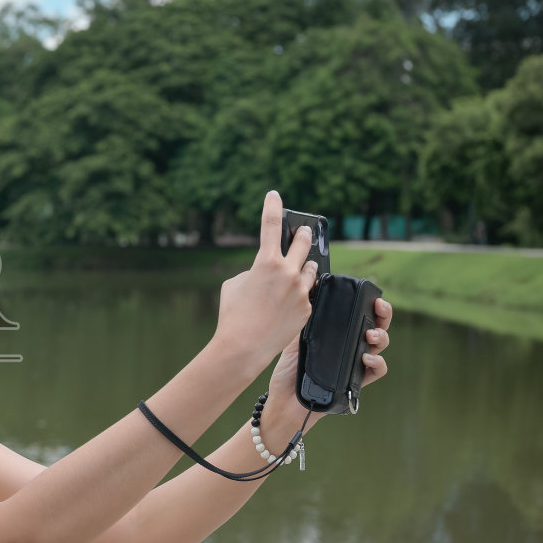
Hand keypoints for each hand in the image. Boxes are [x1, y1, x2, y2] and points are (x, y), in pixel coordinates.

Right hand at [214, 190, 319, 368]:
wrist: (243, 346)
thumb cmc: (232, 315)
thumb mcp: (234, 284)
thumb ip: (254, 271)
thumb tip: (267, 271)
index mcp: (266, 262)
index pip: (270, 224)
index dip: (273, 206)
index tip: (275, 195)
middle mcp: (288, 272)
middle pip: (302, 242)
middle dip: (302, 234)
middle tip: (303, 230)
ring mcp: (300, 291)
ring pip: (310, 268)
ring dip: (304, 265)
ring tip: (299, 268)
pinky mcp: (307, 308)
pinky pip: (307, 293)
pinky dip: (300, 293)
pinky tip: (290, 301)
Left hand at [263, 295, 392, 424]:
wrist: (285, 398)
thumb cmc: (290, 369)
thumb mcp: (296, 338)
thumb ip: (306, 318)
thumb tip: (311, 290)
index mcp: (340, 333)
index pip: (362, 315)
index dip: (372, 305)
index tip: (372, 296)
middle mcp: (352, 346)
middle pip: (378, 326)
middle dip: (384, 315)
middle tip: (380, 307)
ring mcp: (356, 363)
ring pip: (380, 346)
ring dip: (380, 336)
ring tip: (370, 334)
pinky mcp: (357, 381)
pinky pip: (377, 370)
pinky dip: (377, 362)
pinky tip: (366, 357)